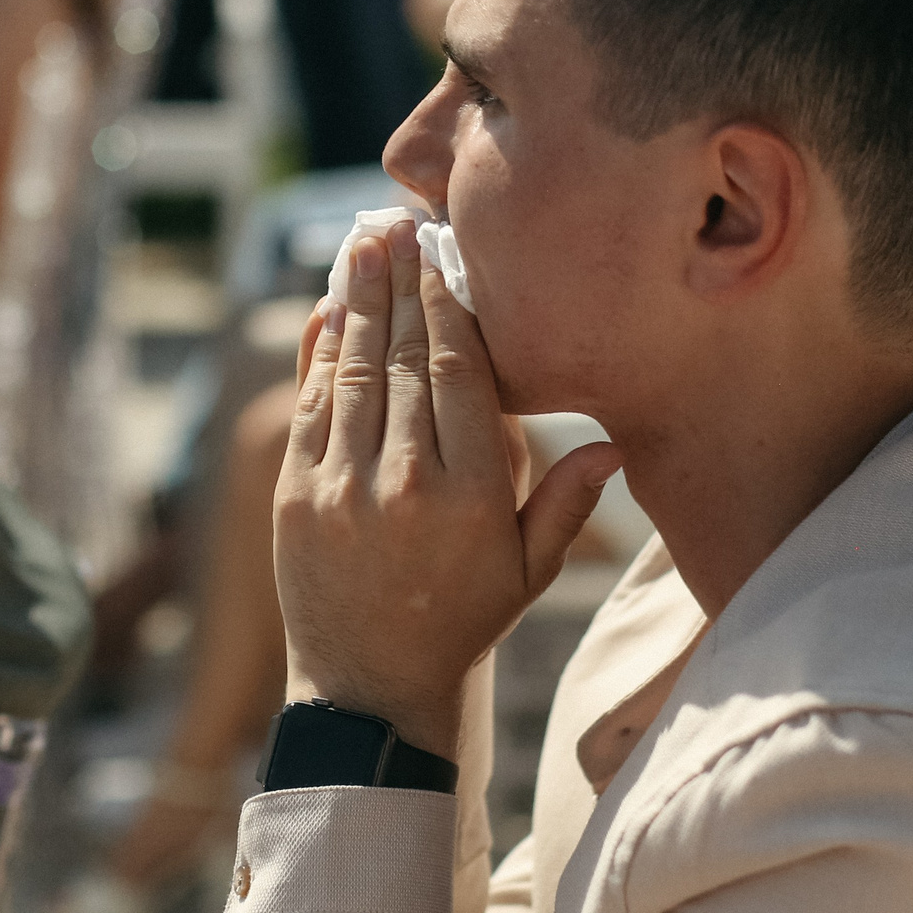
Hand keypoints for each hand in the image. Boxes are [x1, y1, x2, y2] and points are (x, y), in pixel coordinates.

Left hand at [275, 219, 622, 757]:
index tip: (444, 255)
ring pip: (352, 370)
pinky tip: (326, 309)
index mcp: (470, 495)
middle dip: (400, 283)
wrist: (369, 689)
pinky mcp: (296, 495)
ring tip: (363, 244)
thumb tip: (616, 444)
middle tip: (399, 223)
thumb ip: (564, 503)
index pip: (458, 374)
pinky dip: (317, 352)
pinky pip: (308, 406)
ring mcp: (342, 486)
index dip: (447, 306)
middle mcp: (404, 482)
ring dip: (356, 300)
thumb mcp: (528, 573)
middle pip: (402, 357)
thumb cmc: (460, 622)